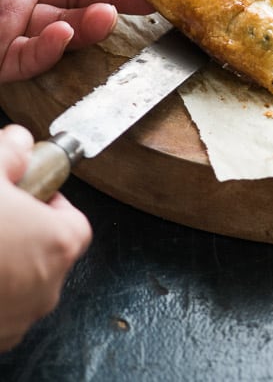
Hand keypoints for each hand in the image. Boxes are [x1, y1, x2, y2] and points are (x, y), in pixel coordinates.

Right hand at [0, 124, 91, 351]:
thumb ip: (9, 152)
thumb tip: (18, 142)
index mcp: (58, 244)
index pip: (74, 223)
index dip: (52, 206)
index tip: (29, 196)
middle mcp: (46, 288)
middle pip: (48, 255)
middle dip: (25, 236)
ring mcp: (17, 320)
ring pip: (22, 286)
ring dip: (5, 267)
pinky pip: (0, 311)